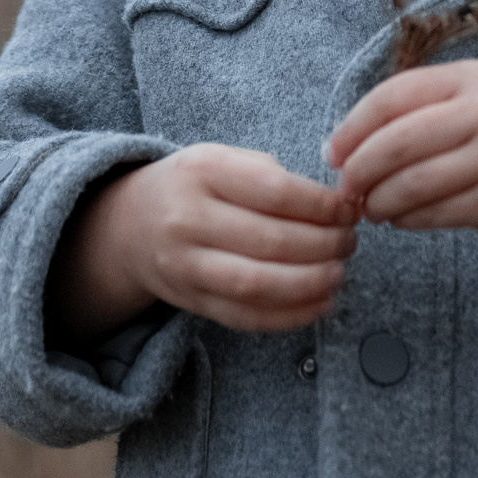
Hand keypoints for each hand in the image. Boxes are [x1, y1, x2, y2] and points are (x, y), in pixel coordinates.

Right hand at [47, 144, 356, 344]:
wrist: (128, 226)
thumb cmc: (192, 188)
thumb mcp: (221, 159)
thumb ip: (271, 175)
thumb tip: (335, 205)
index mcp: (202, 172)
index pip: (276, 192)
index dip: (323, 207)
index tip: (349, 211)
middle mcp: (188, 219)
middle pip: (272, 241)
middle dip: (325, 245)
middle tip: (349, 242)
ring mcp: (186, 266)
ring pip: (258, 285)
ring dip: (311, 284)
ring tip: (339, 274)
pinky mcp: (191, 302)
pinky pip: (246, 317)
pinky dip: (290, 316)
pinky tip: (320, 303)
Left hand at [325, 60, 477, 246]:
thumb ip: (425, 110)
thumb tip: (348, 143)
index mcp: (472, 78)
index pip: (392, 96)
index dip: (352, 127)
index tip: (333, 152)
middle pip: (395, 141)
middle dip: (359, 170)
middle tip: (345, 189)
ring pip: (412, 183)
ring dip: (380, 201)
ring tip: (372, 209)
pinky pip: (436, 213)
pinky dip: (409, 220)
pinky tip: (402, 220)